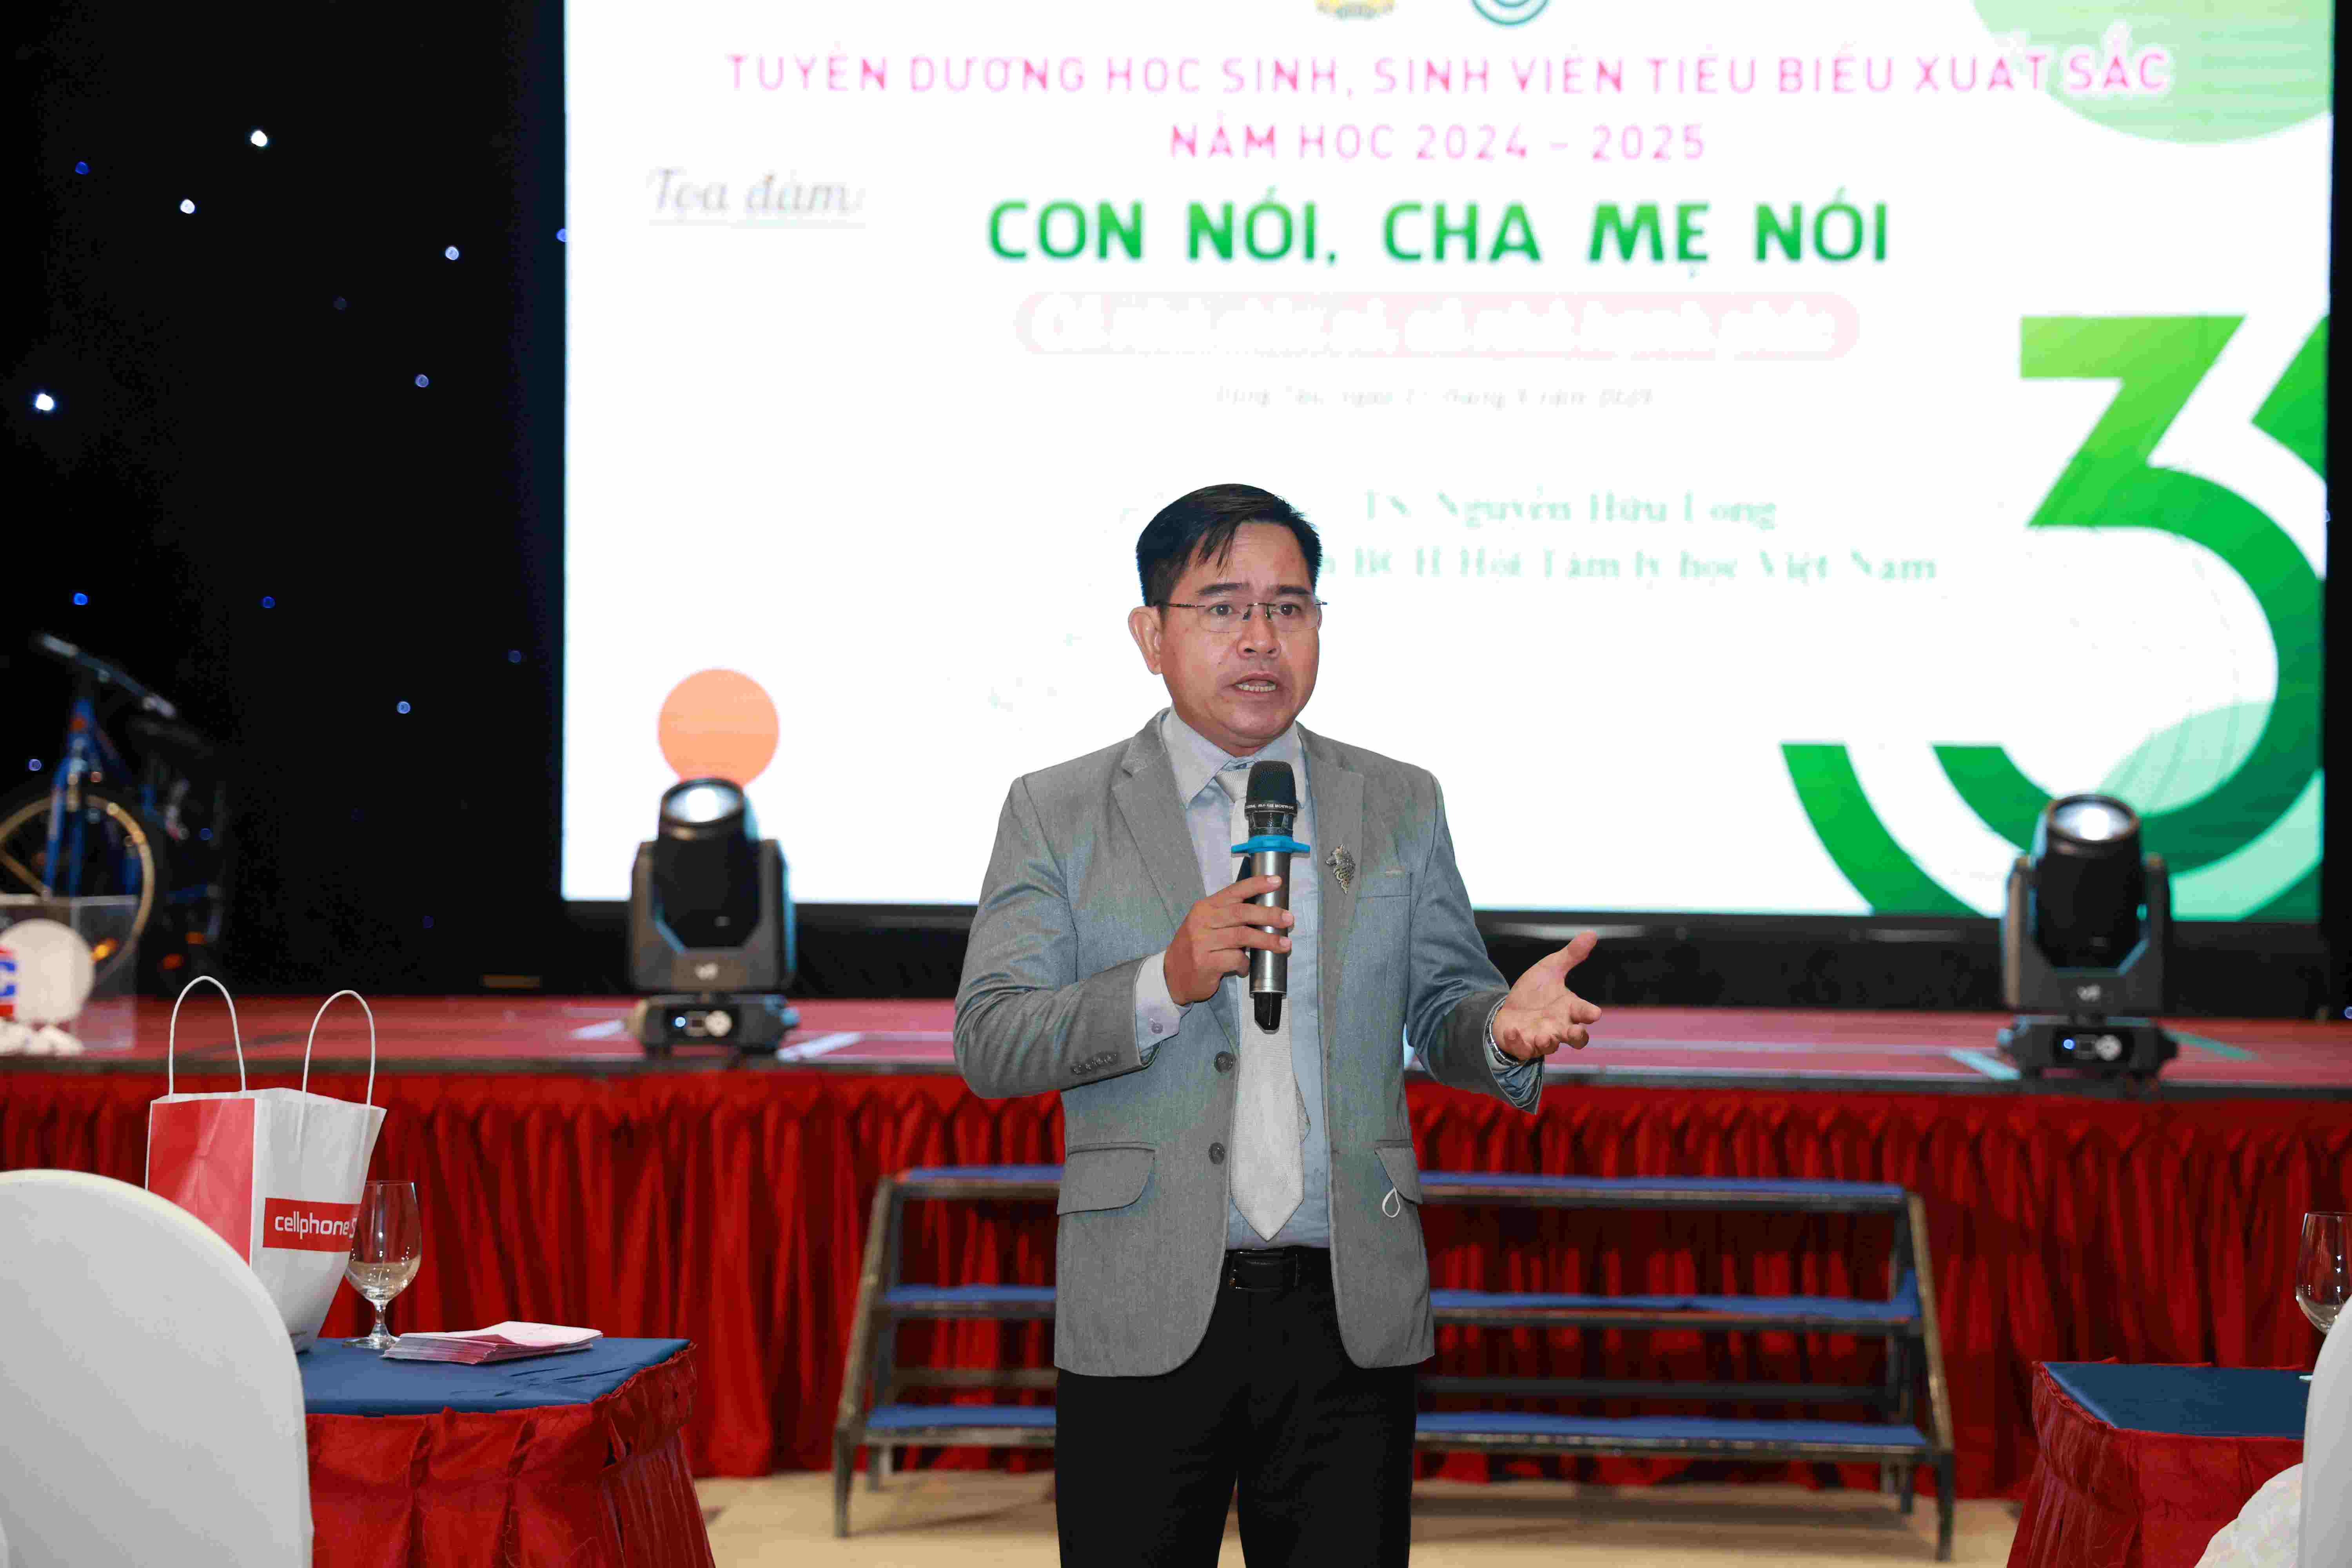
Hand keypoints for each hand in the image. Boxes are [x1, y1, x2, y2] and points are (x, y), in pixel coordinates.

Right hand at [1163, 875, 1292, 1005]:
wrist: (1172, 976)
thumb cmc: (1196, 947)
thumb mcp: (1206, 925)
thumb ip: (1228, 916)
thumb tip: (1265, 912)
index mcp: (1205, 908)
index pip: (1234, 891)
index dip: (1256, 885)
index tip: (1276, 882)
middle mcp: (1202, 922)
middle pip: (1241, 913)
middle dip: (1268, 915)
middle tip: (1288, 919)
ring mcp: (1202, 942)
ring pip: (1242, 936)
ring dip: (1267, 940)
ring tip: (1284, 945)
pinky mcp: (1205, 963)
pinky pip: (1235, 959)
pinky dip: (1245, 964)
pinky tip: (1245, 967)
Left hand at [1491, 930, 1602, 1062]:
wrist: (1508, 1009)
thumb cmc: (1535, 992)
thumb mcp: (1550, 969)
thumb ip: (1571, 955)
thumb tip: (1591, 934)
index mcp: (1569, 1009)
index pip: (1584, 1013)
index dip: (1590, 1013)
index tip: (1594, 1013)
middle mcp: (1559, 1027)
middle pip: (1576, 1038)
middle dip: (1577, 1036)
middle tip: (1575, 1032)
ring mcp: (1542, 1038)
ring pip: (1550, 1047)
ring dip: (1548, 1042)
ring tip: (1543, 1036)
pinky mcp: (1523, 1045)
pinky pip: (1523, 1049)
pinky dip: (1518, 1042)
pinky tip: (1513, 1031)